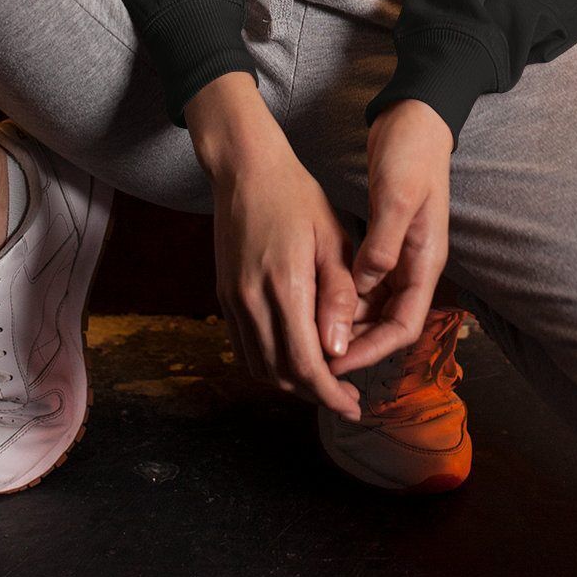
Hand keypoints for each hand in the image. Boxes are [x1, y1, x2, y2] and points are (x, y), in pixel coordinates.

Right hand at [206, 128, 365, 423]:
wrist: (246, 171)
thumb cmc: (298, 198)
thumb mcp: (333, 240)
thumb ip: (338, 296)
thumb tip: (338, 350)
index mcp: (285, 287)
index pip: (306, 364)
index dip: (330, 393)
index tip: (353, 405)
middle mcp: (251, 301)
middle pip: (280, 374)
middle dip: (314, 394)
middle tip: (344, 396)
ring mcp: (232, 301)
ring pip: (258, 367)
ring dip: (290, 383)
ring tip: (322, 380)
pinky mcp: (223, 296)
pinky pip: (243, 348)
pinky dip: (268, 364)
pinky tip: (292, 357)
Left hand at [326, 98, 453, 377]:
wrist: (414, 119)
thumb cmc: (411, 154)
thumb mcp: (398, 197)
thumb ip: (383, 244)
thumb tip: (363, 287)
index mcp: (426, 262)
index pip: (403, 327)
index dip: (372, 351)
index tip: (336, 362)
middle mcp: (414, 266)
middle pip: (385, 324)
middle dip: (353, 344)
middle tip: (311, 356)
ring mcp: (398, 255)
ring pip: (371, 307)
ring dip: (343, 323)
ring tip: (305, 333)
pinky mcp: (382, 242)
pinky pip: (362, 283)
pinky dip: (340, 295)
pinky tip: (311, 298)